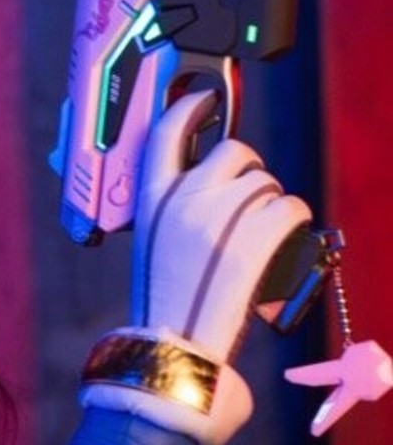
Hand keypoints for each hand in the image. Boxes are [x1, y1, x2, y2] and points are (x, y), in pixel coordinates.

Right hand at [133, 89, 311, 361]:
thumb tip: (203, 179)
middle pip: (235, 152)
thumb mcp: (150, 241)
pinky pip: (291, 208)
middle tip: (245, 207)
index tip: (206, 99)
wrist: (177, 344)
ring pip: (268, 183)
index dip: (190, 107)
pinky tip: (281, 244)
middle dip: (248, 174)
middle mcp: (185, 199)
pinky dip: (293, 224)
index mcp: (151, 198)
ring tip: (259, 238)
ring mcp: (222, 217)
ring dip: (272, 205)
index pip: (167, 132)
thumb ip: (169, 205)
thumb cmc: (164, 298)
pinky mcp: (256, 238)